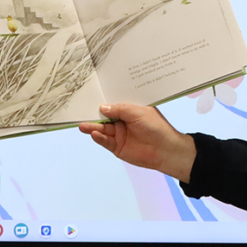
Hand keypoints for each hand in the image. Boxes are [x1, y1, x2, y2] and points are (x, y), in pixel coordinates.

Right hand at [78, 103, 196, 182]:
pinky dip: (99, 138)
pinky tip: (94, 133)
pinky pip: (105, 141)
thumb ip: (120, 109)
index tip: (89, 97)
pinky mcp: (117, 147)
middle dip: (93, 115)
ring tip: (83, 125)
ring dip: (92, 127)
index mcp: (128, 110)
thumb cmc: (157, 127)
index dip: (101, 101)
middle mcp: (122, 122)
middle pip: (103, 118)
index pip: (112, 104)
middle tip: (80, 111)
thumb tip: (103, 107)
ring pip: (102, 130)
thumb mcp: (138, 112)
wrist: (166, 149)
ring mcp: (119, 135)